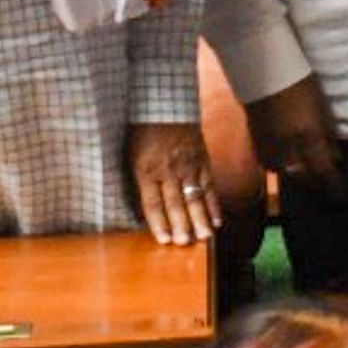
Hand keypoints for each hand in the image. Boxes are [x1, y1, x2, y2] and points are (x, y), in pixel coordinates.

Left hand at [128, 123, 217, 246]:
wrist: (165, 104)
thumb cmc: (142, 132)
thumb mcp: (130, 156)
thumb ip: (137, 180)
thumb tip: (139, 207)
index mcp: (146, 171)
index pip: (153, 202)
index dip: (159, 223)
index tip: (164, 240)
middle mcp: (169, 171)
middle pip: (175, 202)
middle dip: (181, 224)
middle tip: (186, 243)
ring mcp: (188, 165)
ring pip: (195, 195)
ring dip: (201, 218)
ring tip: (205, 236)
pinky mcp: (202, 160)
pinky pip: (209, 184)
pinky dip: (214, 202)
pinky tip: (217, 218)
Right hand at [243, 79, 344, 195]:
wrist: (260, 72)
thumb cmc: (299, 84)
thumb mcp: (320, 111)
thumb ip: (326, 138)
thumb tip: (336, 159)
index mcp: (307, 141)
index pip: (324, 174)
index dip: (335, 188)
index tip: (345, 198)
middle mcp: (285, 153)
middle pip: (304, 180)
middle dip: (319, 187)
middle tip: (332, 190)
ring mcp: (268, 152)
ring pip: (288, 174)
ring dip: (303, 178)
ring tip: (315, 178)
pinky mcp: (257, 147)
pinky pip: (275, 166)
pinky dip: (288, 168)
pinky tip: (295, 164)